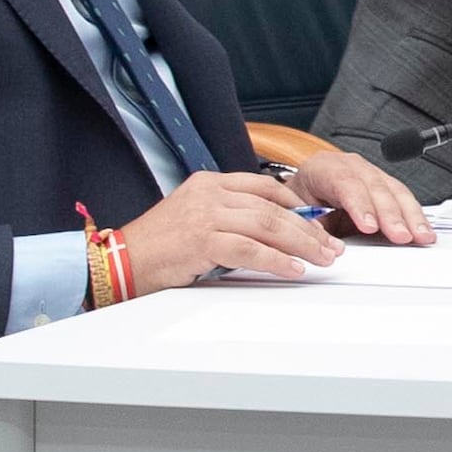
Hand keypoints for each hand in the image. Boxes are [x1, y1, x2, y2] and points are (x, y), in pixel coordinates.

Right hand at [112, 166, 346, 290]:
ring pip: (268, 226)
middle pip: (273, 208)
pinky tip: (293, 269)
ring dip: (301, 245)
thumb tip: (273, 231)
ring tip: (322, 258)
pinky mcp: (203, 240)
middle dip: (308, 229)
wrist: (121, 261)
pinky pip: (250, 250)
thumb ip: (230, 216)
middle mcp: (210, 193)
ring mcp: (206, 215)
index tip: (318, 223)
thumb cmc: (159, 246)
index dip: (298, 206)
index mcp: (210, 182)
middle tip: (330, 246)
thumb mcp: (197, 217)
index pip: (266, 187)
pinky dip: (276, 260)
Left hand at [282, 146, 430, 246]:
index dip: (360, 205)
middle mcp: (350, 166)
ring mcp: (370, 174)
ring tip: (420, 236)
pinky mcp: (385, 187)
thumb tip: (325, 243)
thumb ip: (311, 227)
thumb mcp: (297, 215)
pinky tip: (423, 230)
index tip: (369, 227)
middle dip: (391, 214)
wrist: (304, 195)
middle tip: (400, 236)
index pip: (345, 183)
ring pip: (395, 191)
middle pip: (376, 187)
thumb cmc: (299, 203)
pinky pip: (404, 199)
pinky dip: (415, 216)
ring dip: (410, 216)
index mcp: (323, 168)